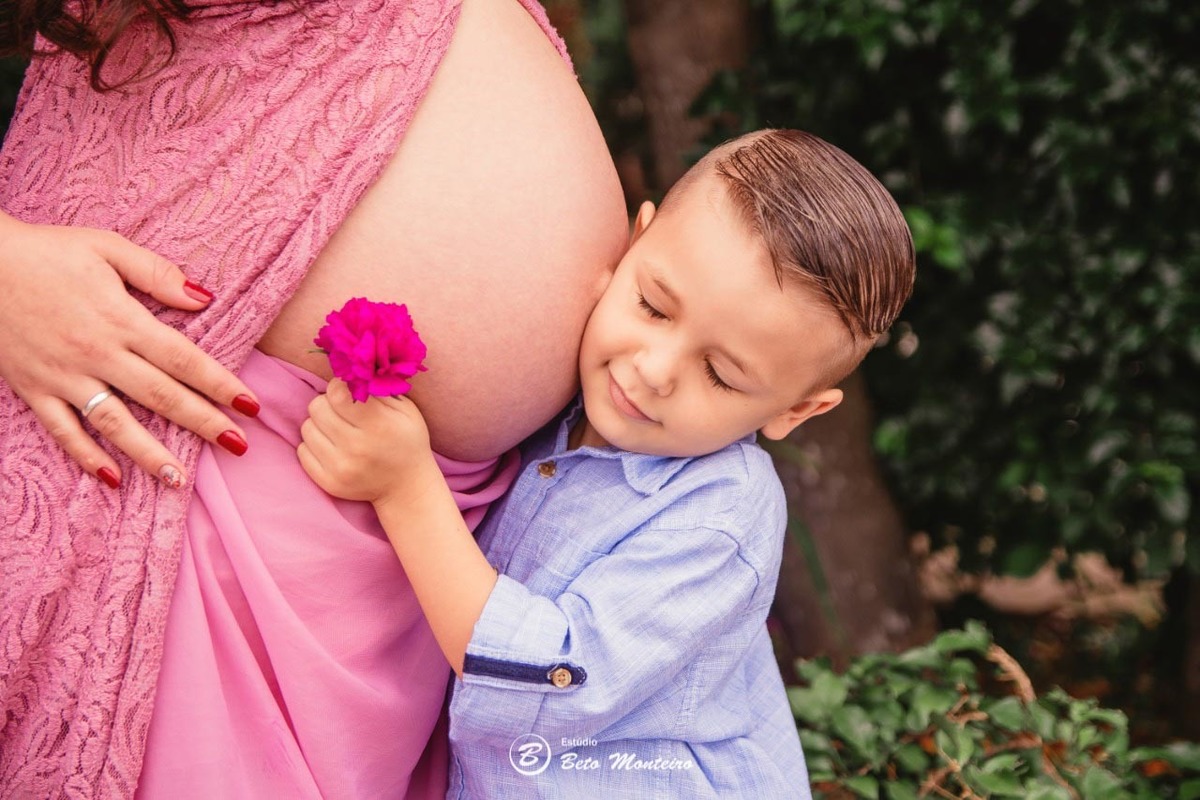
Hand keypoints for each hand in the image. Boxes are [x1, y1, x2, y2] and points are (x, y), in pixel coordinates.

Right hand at [0, 212, 260, 487]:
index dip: (219, 384)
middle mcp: (96, 353)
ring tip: (179, 479)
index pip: (183, 358)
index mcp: (121, 318)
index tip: (251, 405)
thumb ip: (157, 273)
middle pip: (160, 396)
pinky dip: (85, 456)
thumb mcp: (107, 247)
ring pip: (114, 423)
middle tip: (238, 446)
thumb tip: (204, 298)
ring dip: (149, 453)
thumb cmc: (48, 251)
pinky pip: (63, 429)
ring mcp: (63, 375)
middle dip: (202, 423)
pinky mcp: (33, 388)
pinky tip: (111, 479)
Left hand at [298, 379, 440, 505]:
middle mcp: (357, 447)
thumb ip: (378, 388)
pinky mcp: (328, 483)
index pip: (337, 393)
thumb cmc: (407, 441)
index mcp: (379, 425)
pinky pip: (302, 451)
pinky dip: (314, 445)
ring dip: (320, 424)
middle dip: (328, 403)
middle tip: (343, 411)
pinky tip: (332, 446)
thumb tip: (352, 369)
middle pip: (317, 407)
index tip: (348, 391)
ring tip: (338, 429)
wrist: (407, 487)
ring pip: (307, 428)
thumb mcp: (405, 410)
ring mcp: (340, 468)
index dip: (339, 386)